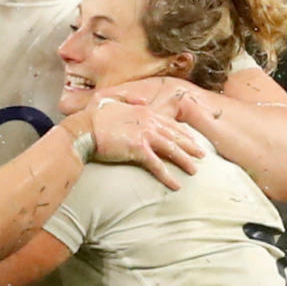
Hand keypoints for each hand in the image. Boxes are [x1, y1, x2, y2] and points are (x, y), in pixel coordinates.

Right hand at [87, 98, 204, 188]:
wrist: (84, 129)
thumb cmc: (94, 117)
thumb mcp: (113, 101)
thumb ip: (130, 100)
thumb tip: (141, 101)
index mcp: (144, 111)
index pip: (169, 123)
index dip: (182, 133)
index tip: (192, 140)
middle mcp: (148, 122)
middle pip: (175, 136)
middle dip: (190, 146)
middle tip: (202, 155)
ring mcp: (144, 135)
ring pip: (171, 149)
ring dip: (184, 161)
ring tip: (195, 171)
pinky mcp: (137, 149)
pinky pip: (157, 165)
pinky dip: (168, 176)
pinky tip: (176, 185)